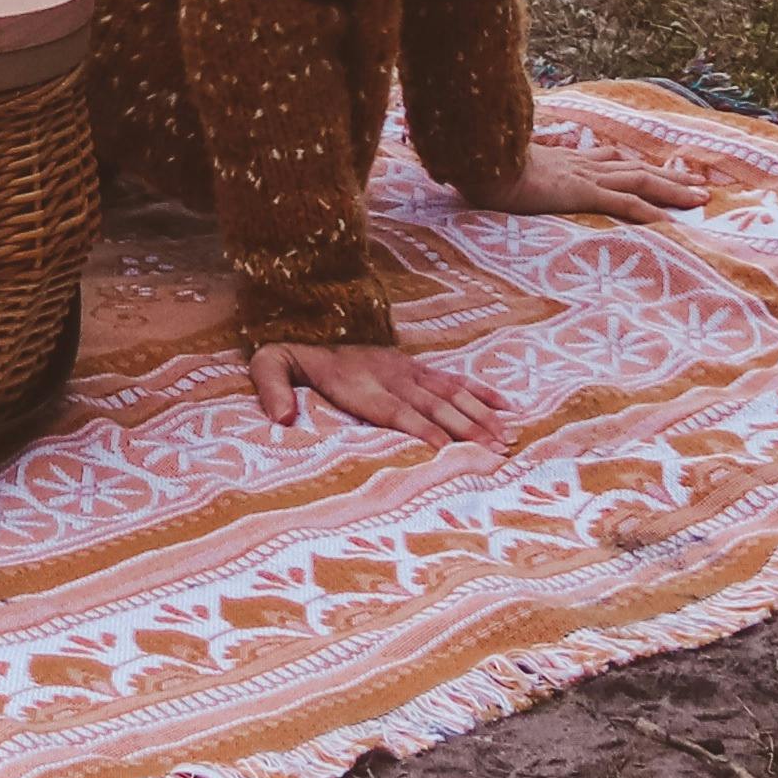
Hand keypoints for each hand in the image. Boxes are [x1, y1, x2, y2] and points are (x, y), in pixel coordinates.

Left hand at [245, 337, 510, 446]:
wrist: (310, 324)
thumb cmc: (293, 359)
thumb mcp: (269, 365)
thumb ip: (272, 388)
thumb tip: (283, 418)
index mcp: (361, 385)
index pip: (397, 411)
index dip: (422, 429)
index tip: (446, 449)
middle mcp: (391, 376)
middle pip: (434, 406)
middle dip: (466, 429)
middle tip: (496, 452)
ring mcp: (408, 370)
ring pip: (451, 394)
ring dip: (481, 416)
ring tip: (508, 438)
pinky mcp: (416, 366)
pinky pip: (453, 379)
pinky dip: (481, 392)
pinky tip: (507, 406)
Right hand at [458, 133, 711, 224]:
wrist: (478, 161)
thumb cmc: (485, 165)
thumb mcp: (505, 166)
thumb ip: (516, 168)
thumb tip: (505, 170)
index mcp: (566, 159)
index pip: (612, 160)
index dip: (638, 166)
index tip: (660, 171)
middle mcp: (582, 164)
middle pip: (636, 168)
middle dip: (670, 177)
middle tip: (700, 185)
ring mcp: (584, 176)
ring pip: (641, 181)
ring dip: (673, 190)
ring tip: (702, 200)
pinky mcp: (582, 191)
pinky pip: (625, 203)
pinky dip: (650, 212)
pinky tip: (671, 222)